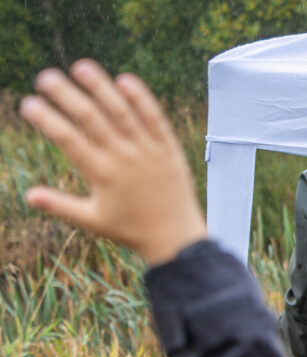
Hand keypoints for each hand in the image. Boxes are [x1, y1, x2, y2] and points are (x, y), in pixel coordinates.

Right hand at [19, 60, 205, 264]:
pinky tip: (124, 79)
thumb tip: (28, 196)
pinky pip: (155, 118)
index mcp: (102, 174)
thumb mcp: (92, 220)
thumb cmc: (131, 229)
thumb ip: (60, 206)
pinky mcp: (169, 149)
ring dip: (101, 87)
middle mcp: (124, 158)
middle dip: (66, 95)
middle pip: (91, 119)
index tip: (28, 104)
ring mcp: (148, 151)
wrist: (176, 237)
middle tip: (45, 77)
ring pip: (122, 112)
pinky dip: (141, 98)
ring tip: (81, 67)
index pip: (68, 139)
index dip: (47, 120)